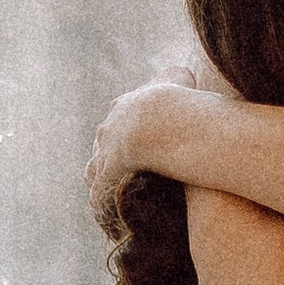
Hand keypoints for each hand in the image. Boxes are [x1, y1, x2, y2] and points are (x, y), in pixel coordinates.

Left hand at [86, 75, 193, 231]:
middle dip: (111, 152)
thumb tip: (186, 72)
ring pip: (96, 167)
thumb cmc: (177, 98)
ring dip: (102, 178)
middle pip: (105, 141)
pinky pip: (101, 191)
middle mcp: (109, 127)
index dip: (128, 128)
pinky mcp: (108, 174)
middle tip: (125, 165)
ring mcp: (106, 151)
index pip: (120, 116)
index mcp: (124, 105)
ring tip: (112, 191)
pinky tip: (107, 212)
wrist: (161, 120)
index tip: (136, 137)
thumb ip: (180, 76)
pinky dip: (103, 201)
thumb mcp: (179, 78)